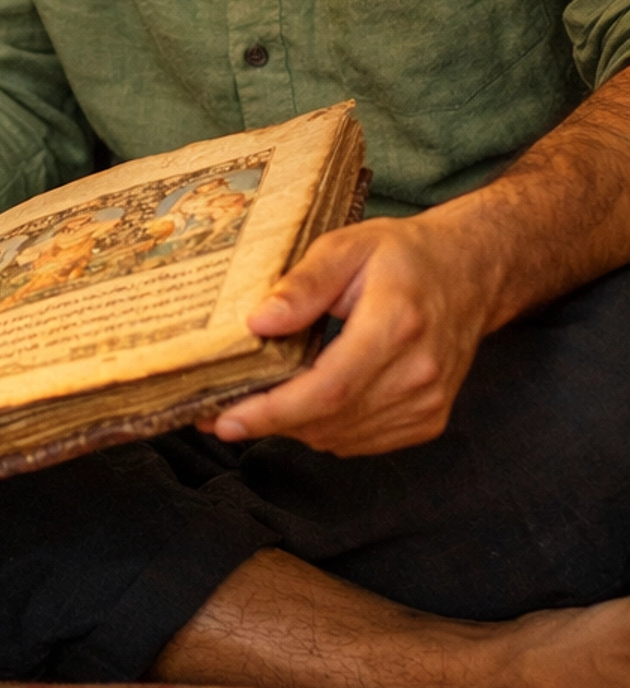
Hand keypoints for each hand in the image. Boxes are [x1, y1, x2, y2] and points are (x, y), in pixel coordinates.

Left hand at [200, 215, 494, 455]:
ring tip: (252, 405)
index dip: (273, 412)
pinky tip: (302, 404)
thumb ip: (302, 284)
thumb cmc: (403, 255)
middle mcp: (418, 373)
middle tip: (216, 411)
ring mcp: (427, 403)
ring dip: (293, 428)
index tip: (226, 418)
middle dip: (268, 421)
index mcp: (396, 325)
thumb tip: (257, 323)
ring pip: (341, 437)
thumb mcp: (347, 246)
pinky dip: (324, 429)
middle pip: (330, 419)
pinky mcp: (428, 420)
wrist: (470, 273)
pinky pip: (361, 441)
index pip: (328, 388)